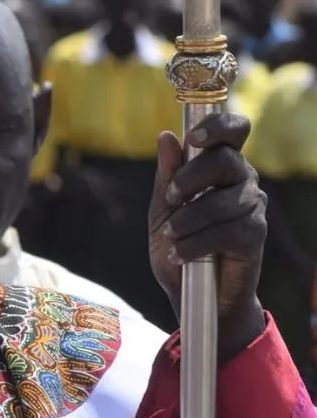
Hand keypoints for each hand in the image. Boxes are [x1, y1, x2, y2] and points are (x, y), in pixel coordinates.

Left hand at [149, 112, 267, 358]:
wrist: (188, 291)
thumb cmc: (176, 243)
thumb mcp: (162, 209)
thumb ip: (166, 175)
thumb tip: (167, 136)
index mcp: (219, 166)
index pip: (233, 130)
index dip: (218, 126)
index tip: (193, 139)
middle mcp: (242, 180)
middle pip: (226, 159)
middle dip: (191, 176)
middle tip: (172, 198)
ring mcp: (253, 207)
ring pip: (223, 200)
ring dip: (188, 219)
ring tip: (170, 238)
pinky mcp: (255, 237)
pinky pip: (228, 232)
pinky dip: (196, 243)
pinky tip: (181, 254)